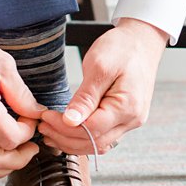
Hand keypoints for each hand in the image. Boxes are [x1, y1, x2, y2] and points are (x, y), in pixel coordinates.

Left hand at [36, 17, 166, 154]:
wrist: (142, 41)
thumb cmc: (123, 49)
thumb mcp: (99, 67)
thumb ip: (85, 97)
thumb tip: (70, 121)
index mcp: (127, 107)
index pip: (91, 129)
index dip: (64, 128)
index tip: (46, 117)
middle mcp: (132, 119)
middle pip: (93, 142)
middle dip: (64, 138)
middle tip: (43, 126)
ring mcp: (130, 121)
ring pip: (98, 144)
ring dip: (72, 142)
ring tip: (50, 131)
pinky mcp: (125, 119)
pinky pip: (102, 136)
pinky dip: (83, 138)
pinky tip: (67, 132)